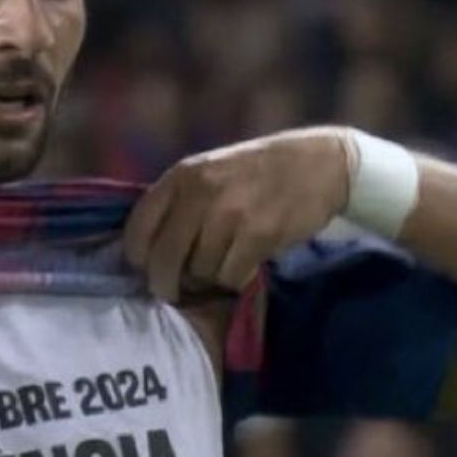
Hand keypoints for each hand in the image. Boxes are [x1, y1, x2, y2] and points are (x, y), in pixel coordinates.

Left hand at [123, 127, 351, 300]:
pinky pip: (231, 277)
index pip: (138, 228)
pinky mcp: (260, 235)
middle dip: (165, 285)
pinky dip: (235, 280)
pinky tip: (245, 265)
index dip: (137, 259)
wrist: (319, 164)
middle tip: (173, 292)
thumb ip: (179, 202)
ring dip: (209, 279)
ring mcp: (230, 214)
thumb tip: (148, 251)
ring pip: (199, 273)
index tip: (146, 270)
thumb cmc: (259, 172)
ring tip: (223, 264)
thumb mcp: (210, 171)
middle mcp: (201, 193)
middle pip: (163, 260)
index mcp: (182, 176)